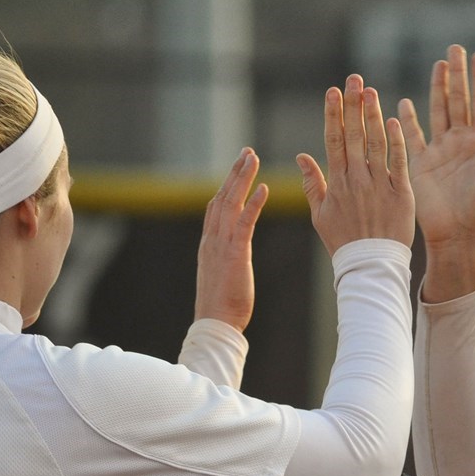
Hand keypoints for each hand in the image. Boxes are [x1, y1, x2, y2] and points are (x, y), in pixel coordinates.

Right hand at [194, 147, 268, 331]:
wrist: (215, 323)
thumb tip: (231, 251)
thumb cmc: (223, 304)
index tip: (239, 167)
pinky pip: (244, 223)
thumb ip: (225, 257)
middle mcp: (212, 238)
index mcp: (210, 242)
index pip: (217, 205)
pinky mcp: (234, 254)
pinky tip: (264, 189)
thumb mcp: (222, 273)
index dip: (227, 184)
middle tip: (247, 152)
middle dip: (235, 172)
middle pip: (222, 196)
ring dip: (242, 178)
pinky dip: (253, 204)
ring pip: (230, 203)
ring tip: (253, 158)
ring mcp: (221, 244)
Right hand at [298, 74, 414, 256]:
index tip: (333, 91)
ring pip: (376, 144)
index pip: (334, 140)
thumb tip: (301, 156)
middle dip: (353, 106)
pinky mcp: (401, 194)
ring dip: (373, 116)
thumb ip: (313, 183)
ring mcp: (380, 186)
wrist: (371, 267)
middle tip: (354, 79)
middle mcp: (357, 180)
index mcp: (337, 183)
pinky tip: (394, 120)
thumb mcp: (320, 215)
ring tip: (371, 92)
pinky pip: (398, 164)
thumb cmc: (344, 242)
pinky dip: (396, 142)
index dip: (334, 114)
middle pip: (355, 136)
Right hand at [397, 45, 474, 302]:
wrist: (459, 233)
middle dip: (457, 75)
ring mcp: (441, 151)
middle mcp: (461, 142)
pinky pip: (413, 136)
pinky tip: (404, 102)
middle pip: (459, 100)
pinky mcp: (421, 163)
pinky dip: (408, 120)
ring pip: (438, 111)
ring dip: (437, 88)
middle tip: (455, 48)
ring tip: (439, 64)